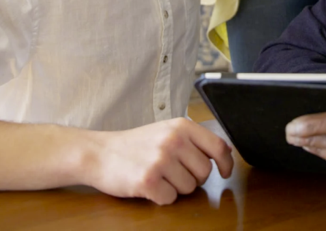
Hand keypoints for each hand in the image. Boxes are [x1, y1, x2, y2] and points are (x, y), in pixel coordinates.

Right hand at [81, 118, 233, 203]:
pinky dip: (161, 196)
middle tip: (173, 172)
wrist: (99, 153)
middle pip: (204, 172)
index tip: (225, 172)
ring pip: (189, 188)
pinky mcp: (148, 180)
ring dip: (176, 188)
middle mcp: (173, 140)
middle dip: (193, 178)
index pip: (218, 147)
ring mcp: (160, 160)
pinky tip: (149, 184)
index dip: (226, 163)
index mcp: (181, 126)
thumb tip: (224, 151)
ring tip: (158, 175)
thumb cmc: (135, 144)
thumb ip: (194, 139)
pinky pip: (170, 199)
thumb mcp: (166, 130)